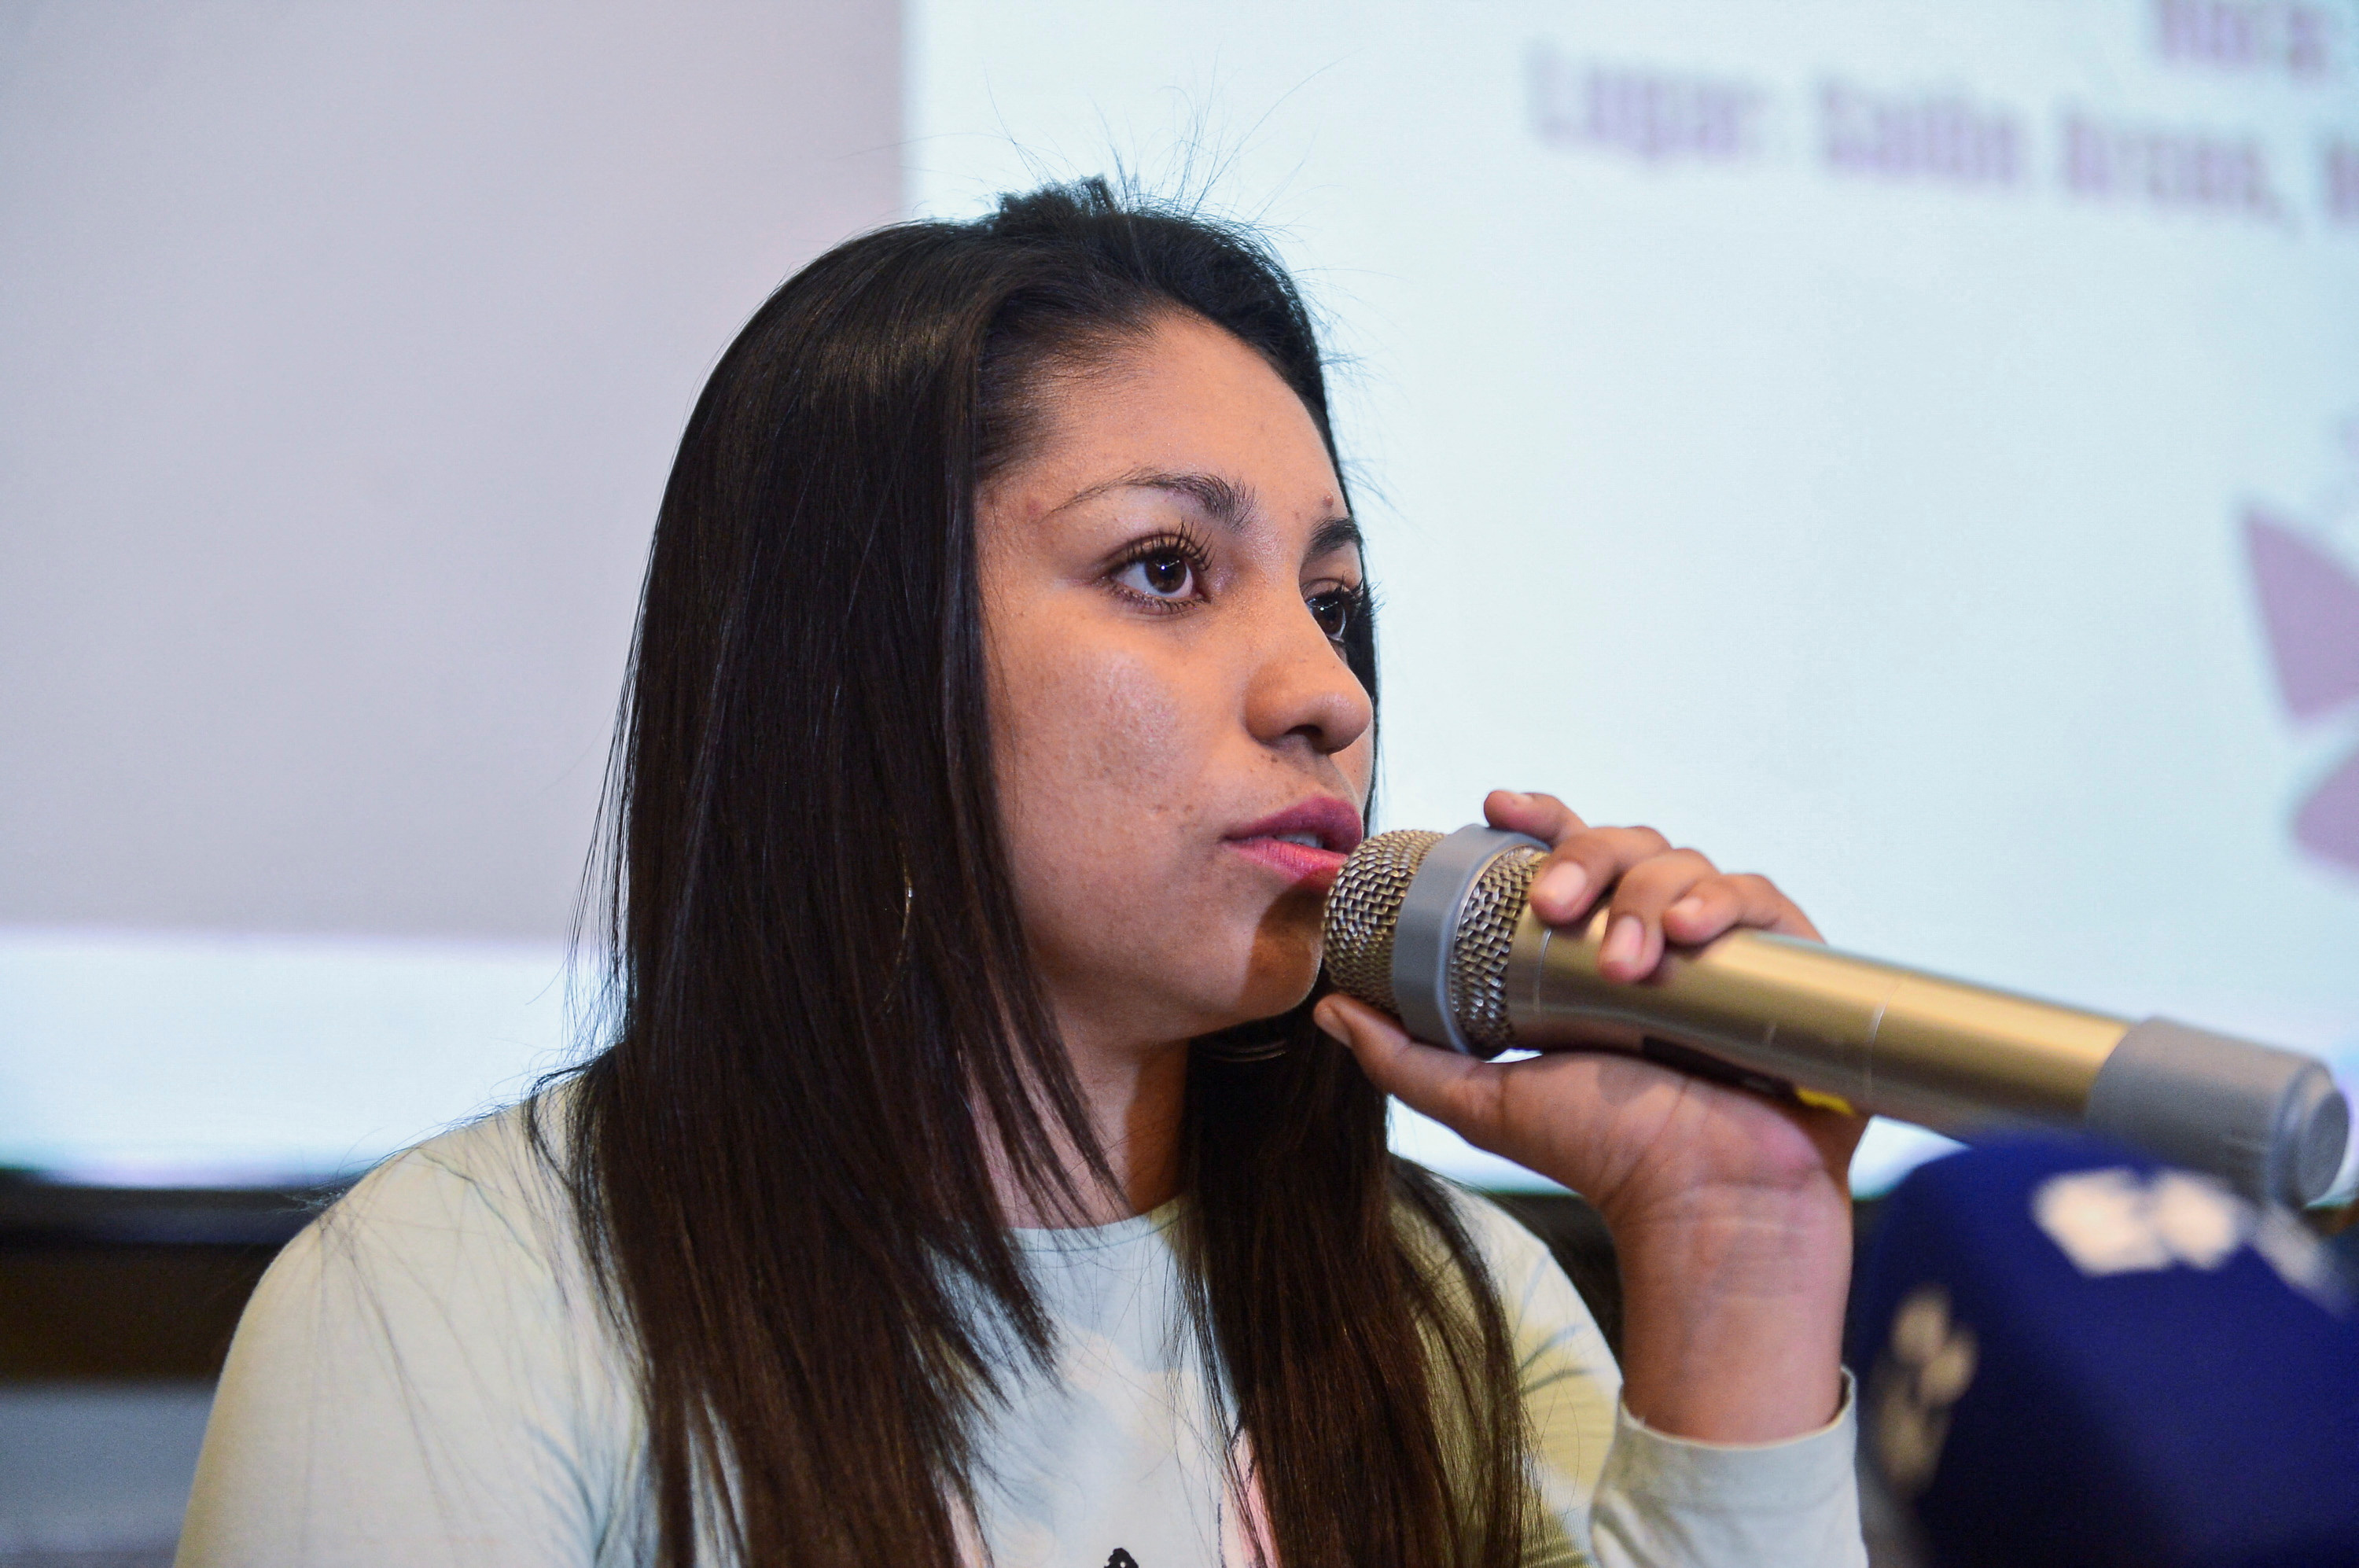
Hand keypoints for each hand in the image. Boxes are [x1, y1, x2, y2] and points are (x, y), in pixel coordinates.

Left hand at [1314, 790, 1865, 1441]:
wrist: (1702, 1207)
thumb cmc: (1606, 1157)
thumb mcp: (1484, 1102)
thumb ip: (1402, 1058)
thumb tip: (1326, 1008)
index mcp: (1593, 955)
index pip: (1569, 855)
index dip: (1540, 820)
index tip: (1493, 807)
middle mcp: (1660, 938)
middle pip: (1627, 844)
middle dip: (1585, 859)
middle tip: (1554, 905)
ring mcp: (1726, 950)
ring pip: (1686, 864)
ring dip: (1646, 894)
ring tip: (1624, 963)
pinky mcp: (1792, 967)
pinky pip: (1761, 898)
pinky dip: (1722, 900)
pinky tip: (1690, 932)